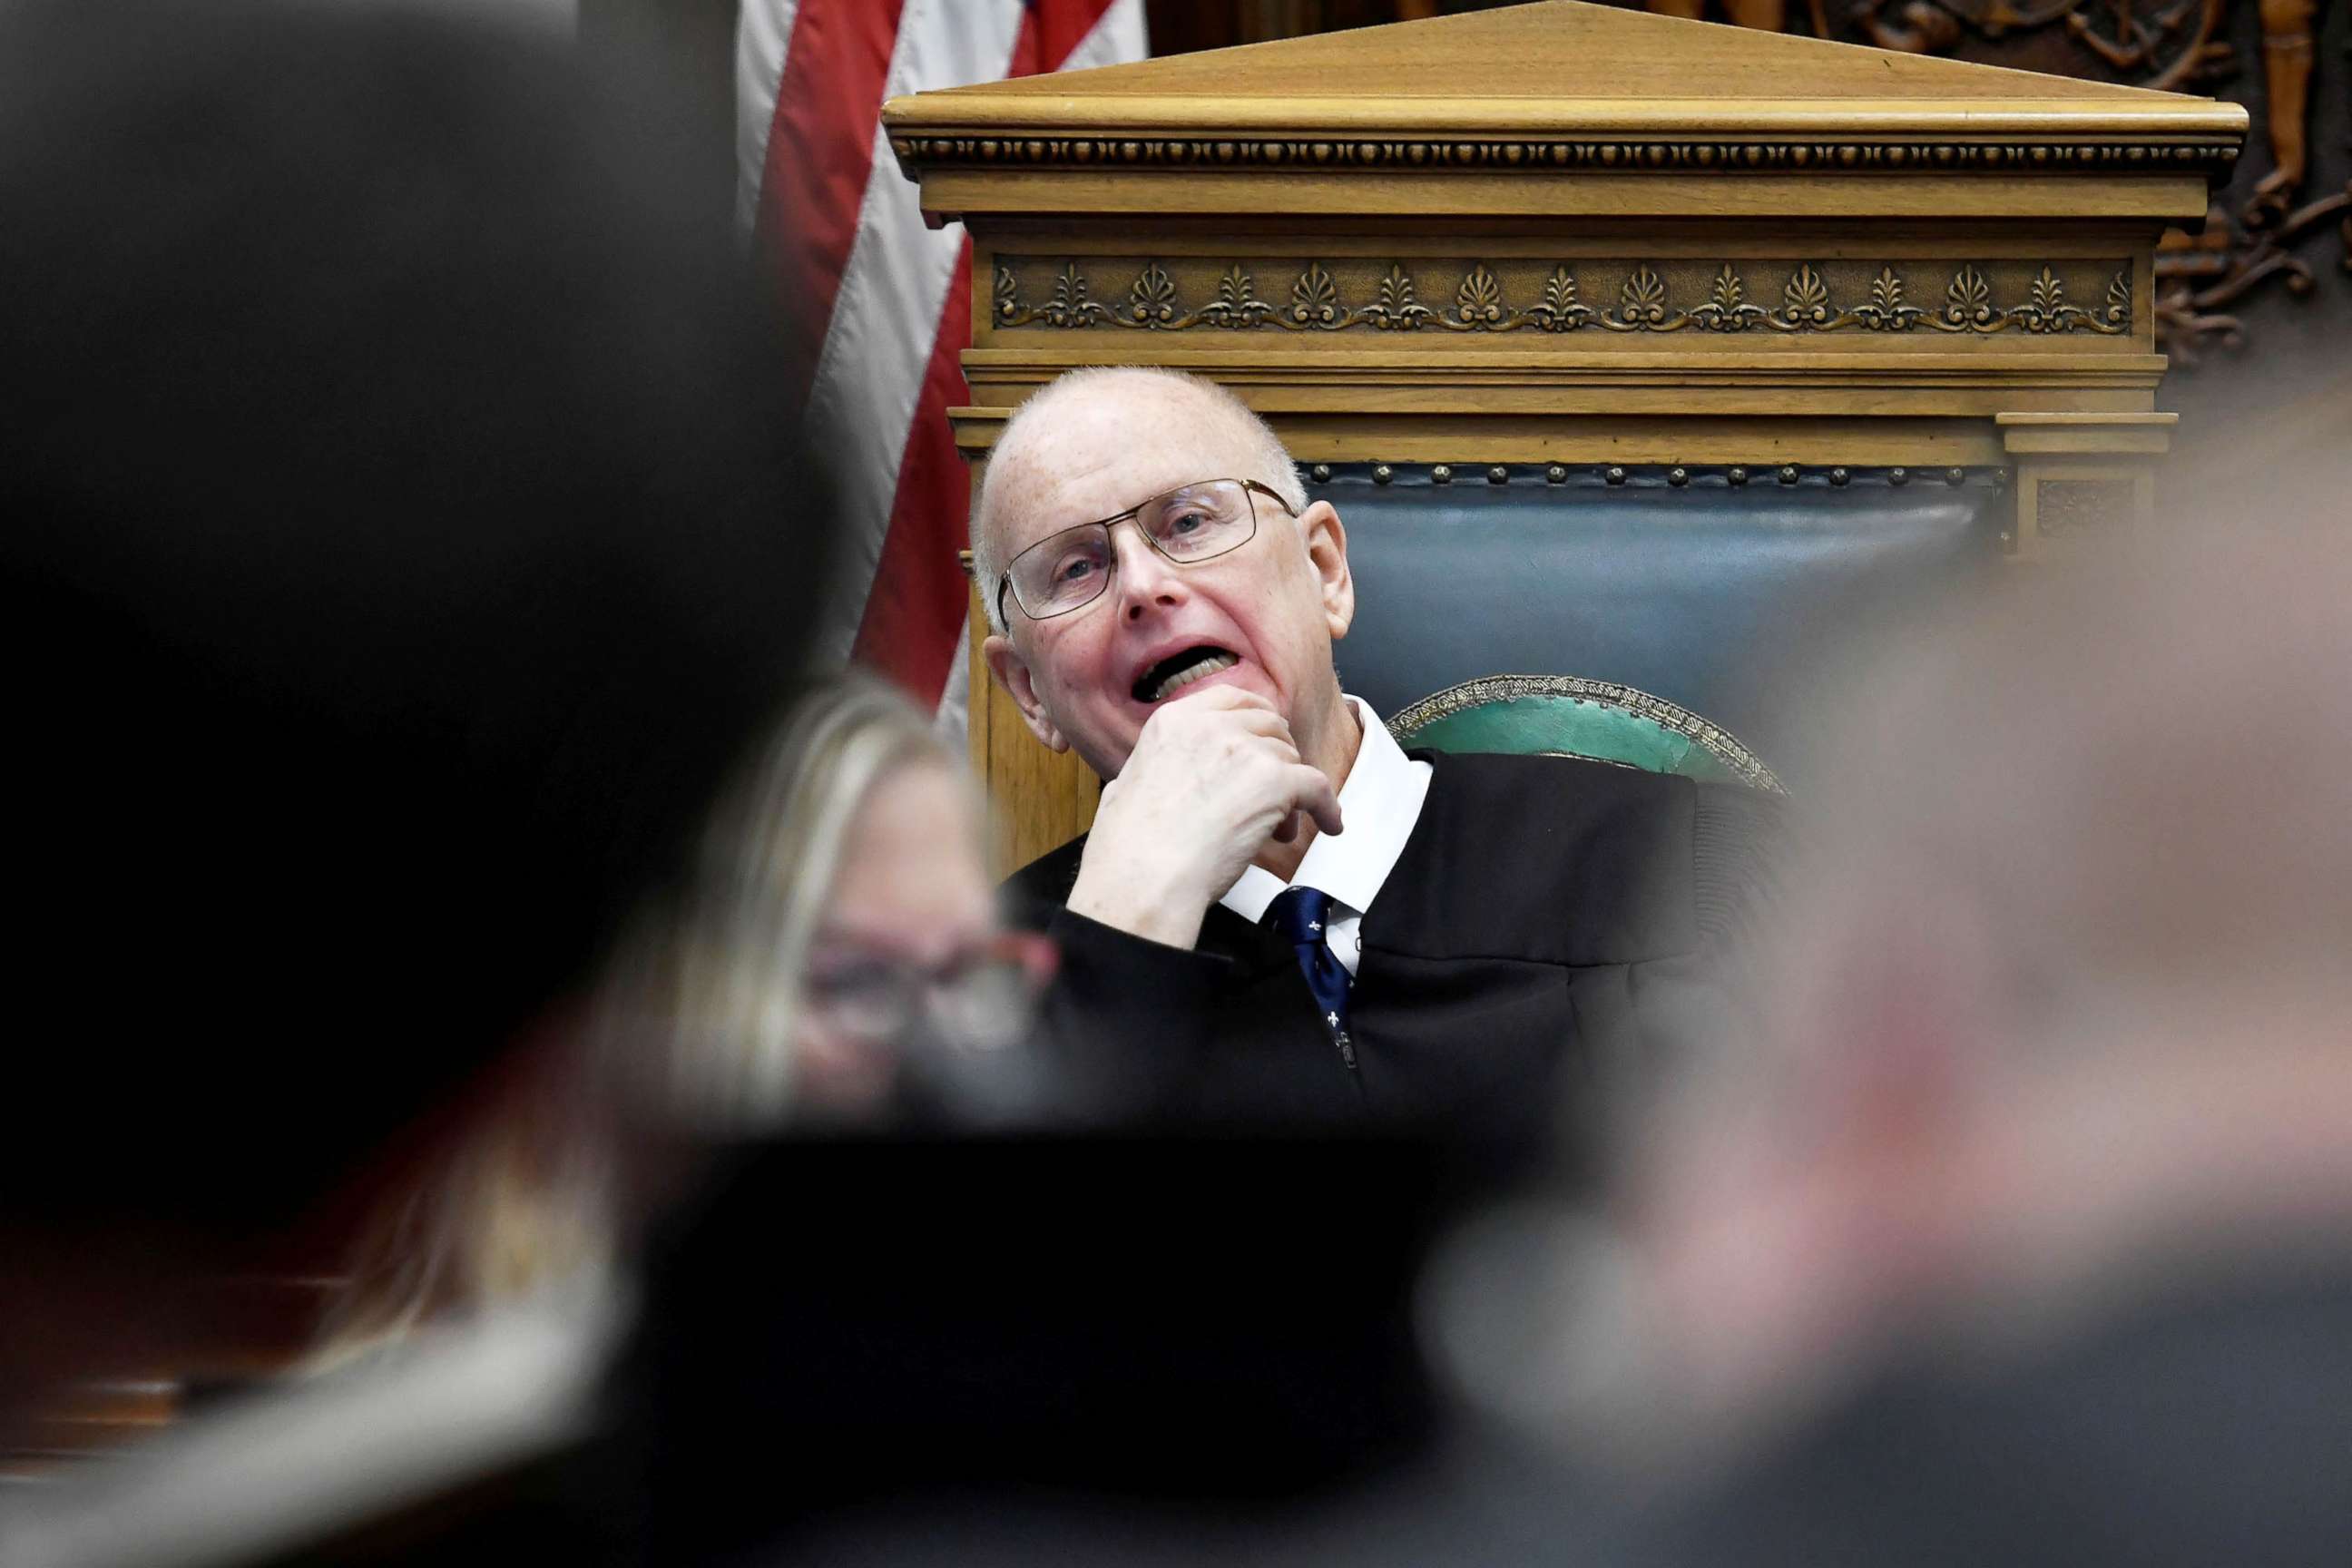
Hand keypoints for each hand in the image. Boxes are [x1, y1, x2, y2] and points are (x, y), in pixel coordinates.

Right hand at [1066, 688, 1342, 949]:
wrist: (1144, 877)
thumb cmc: (1129, 848)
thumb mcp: (1128, 782)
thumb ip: (1160, 763)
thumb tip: (1168, 771)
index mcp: (1175, 720)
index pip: (1234, 699)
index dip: (1257, 720)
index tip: (1266, 739)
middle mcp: (1211, 725)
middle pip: (1270, 725)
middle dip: (1277, 756)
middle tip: (1274, 791)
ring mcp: (1245, 750)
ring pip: (1292, 759)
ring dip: (1291, 792)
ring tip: (1278, 829)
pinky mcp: (1274, 781)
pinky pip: (1317, 787)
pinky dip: (1326, 807)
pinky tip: (1328, 823)